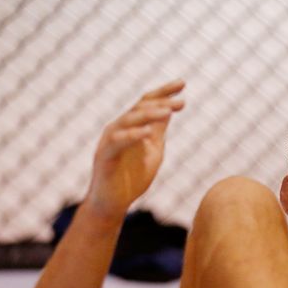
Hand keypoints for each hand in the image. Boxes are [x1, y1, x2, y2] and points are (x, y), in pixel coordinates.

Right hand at [86, 79, 185, 219]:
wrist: (114, 204)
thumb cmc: (132, 178)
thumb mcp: (153, 150)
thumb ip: (159, 131)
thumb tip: (169, 110)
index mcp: (132, 126)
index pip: (147, 102)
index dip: (164, 92)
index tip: (183, 83)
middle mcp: (119, 128)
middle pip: (140, 108)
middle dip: (161, 103)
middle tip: (182, 102)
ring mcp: (110, 141)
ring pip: (129, 120)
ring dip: (149, 115)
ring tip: (168, 112)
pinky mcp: (104, 156)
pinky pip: (118, 141)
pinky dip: (133, 136)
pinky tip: (148, 132)